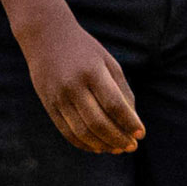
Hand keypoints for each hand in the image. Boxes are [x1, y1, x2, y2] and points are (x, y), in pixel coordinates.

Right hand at [18, 13, 145, 154]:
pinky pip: (67, 132)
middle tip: (132, 146)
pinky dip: (84, 144)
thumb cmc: (84, 50)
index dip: (129, 122)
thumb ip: (122, 91)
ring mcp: (58, 97)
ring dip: (103, 145)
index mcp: (92, 71)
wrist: (45, 36)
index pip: (113, 105)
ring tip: (117, 148)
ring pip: (82, 131)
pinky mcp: (48, 105)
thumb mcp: (108, 62)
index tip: (141, 134)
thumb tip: (133, 123)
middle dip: (118, 138)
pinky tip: (98, 147)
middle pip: (98, 122)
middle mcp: (73, 85)